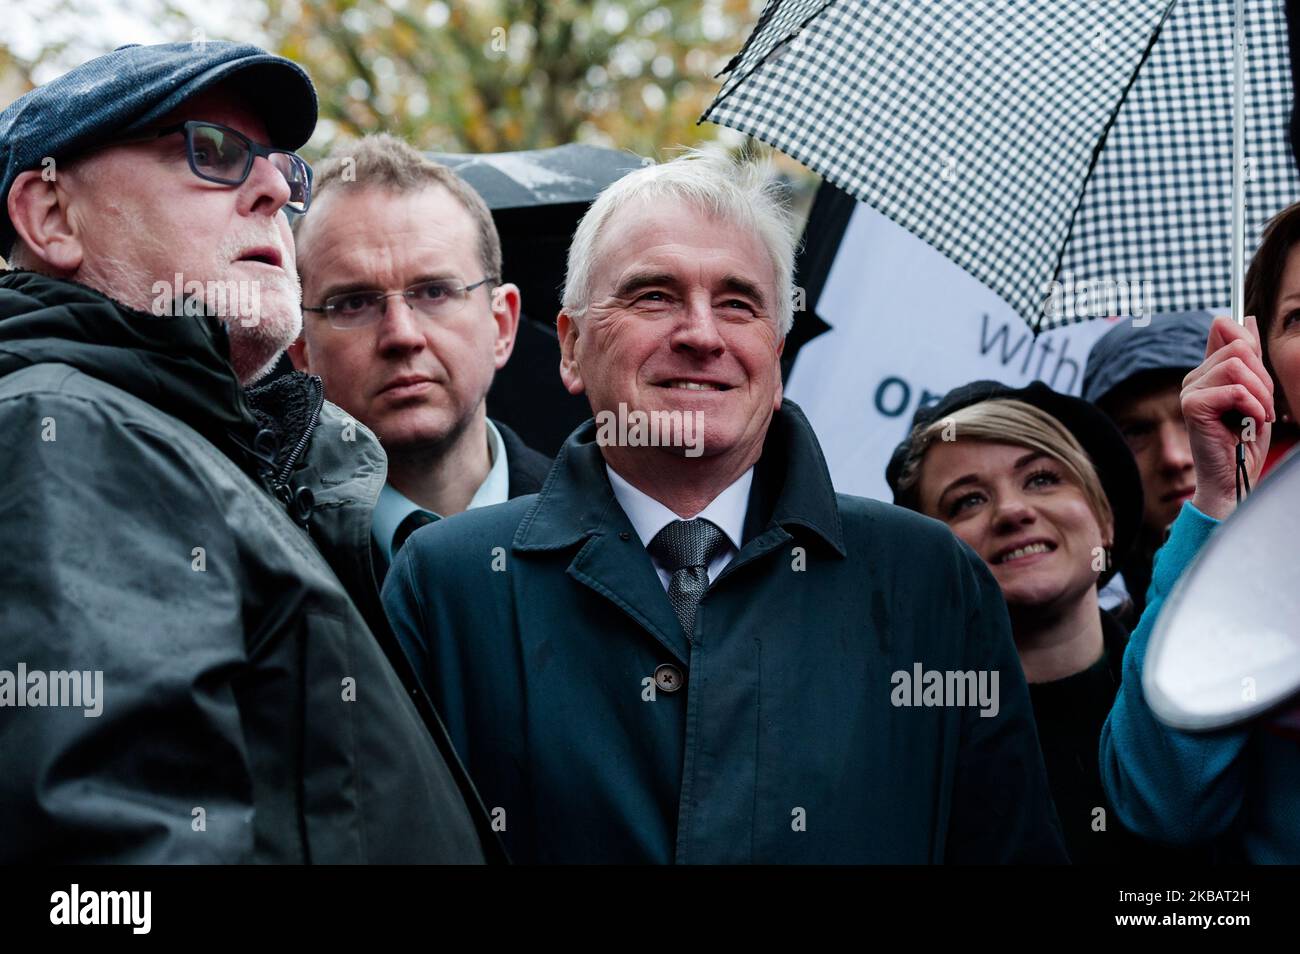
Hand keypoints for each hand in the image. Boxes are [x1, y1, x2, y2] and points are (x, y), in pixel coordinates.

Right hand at [1181, 315, 1273, 519]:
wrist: (1234, 478)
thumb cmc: (1245, 442)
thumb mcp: (1256, 393)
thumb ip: (1250, 359)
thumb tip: (1245, 319)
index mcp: (1208, 371)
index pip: (1224, 327)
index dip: (1249, 340)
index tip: (1259, 373)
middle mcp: (1195, 377)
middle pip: (1239, 346)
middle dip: (1263, 377)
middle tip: (1262, 406)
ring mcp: (1190, 390)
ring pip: (1237, 365)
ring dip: (1260, 394)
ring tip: (1258, 415)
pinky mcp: (1192, 406)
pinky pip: (1234, 390)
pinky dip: (1253, 406)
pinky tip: (1251, 422)